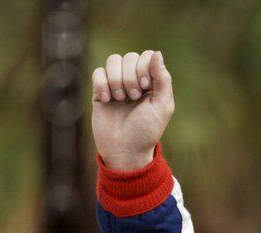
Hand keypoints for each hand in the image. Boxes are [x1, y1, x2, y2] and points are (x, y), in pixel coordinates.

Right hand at [91, 49, 174, 169]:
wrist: (125, 150)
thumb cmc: (147, 130)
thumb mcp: (162, 106)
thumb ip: (162, 79)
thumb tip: (157, 53)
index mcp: (151, 82)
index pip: (146, 56)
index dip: (144, 67)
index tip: (146, 87)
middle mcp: (134, 80)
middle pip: (129, 57)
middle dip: (131, 76)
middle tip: (134, 97)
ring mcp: (116, 84)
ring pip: (112, 60)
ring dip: (117, 79)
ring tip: (120, 99)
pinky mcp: (100, 91)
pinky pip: (97, 72)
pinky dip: (102, 84)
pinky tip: (107, 100)